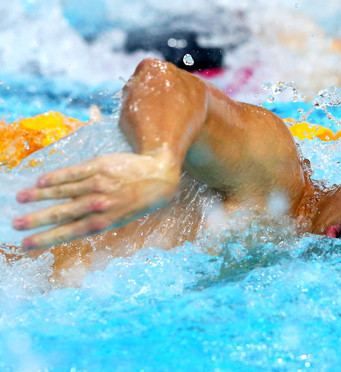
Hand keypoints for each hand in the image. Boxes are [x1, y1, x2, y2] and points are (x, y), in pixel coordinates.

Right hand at [12, 152, 179, 249]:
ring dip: (40, 196)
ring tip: (20, 199)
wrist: (159, 175)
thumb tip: (65, 227)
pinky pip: (73, 172)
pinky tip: (40, 182)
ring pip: (64, 191)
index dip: (47, 238)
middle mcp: (100, 203)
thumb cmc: (138, 200)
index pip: (70, 232)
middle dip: (37, 220)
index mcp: (105, 221)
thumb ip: (94, 221)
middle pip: (63, 213)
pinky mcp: (100, 166)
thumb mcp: (120, 218)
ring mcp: (99, 183)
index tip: (27, 244)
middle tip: (15, 225)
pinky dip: (56, 177)